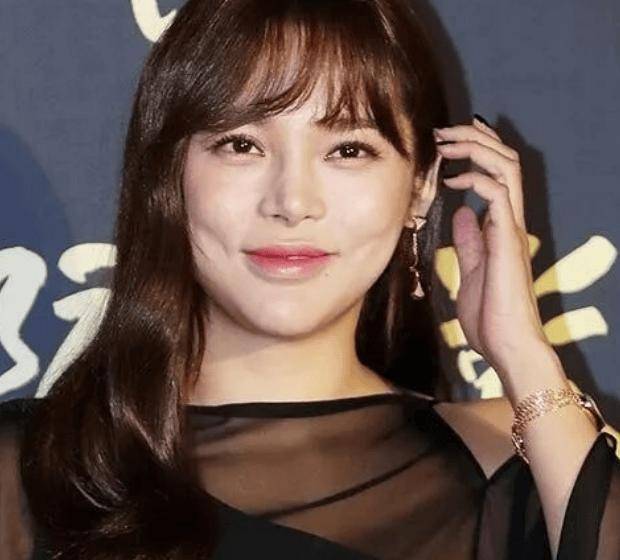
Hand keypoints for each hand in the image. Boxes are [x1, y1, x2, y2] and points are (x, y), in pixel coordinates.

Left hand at [435, 117, 549, 377]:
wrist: (506, 346)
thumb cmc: (490, 316)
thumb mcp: (471, 270)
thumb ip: (470, 241)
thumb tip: (461, 214)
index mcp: (500, 228)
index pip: (497, 174)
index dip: (478, 150)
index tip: (450, 140)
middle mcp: (510, 222)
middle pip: (504, 161)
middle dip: (474, 138)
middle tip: (443, 131)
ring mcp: (511, 229)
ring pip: (506, 168)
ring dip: (474, 149)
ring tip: (445, 143)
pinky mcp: (507, 241)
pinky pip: (496, 194)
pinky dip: (473, 179)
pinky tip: (450, 182)